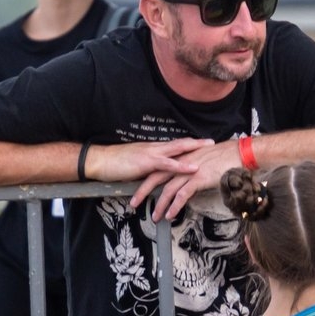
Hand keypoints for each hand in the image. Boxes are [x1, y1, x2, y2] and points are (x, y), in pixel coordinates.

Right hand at [86, 138, 212, 183]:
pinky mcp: (147, 162)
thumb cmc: (117, 165)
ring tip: (209, 147)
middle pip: (181, 142)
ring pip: (178, 148)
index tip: (204, 142)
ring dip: (195, 147)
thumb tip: (159, 175)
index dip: (190, 142)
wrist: (101, 161)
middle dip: (198, 141)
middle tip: (214, 141)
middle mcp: (155, 148)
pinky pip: (168, 163)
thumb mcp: (138, 165)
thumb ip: (150, 168)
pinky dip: (182, 165)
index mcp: (154, 149)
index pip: (175, 144)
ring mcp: (152, 153)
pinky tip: (193, 167)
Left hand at [130, 140, 240, 220]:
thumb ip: (193, 170)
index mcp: (182, 158)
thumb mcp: (204, 161)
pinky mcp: (199, 178)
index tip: (139, 188)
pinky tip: (171, 214)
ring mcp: (190, 171)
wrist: (239, 153)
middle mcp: (182, 163)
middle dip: (143, 191)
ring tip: (155, 216)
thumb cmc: (225, 157)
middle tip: (134, 203)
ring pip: (168, 189)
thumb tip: (188, 181)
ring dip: (160, 205)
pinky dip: (175, 206)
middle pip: (156, 178)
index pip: (159, 168)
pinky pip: (183, 195)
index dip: (147, 178)